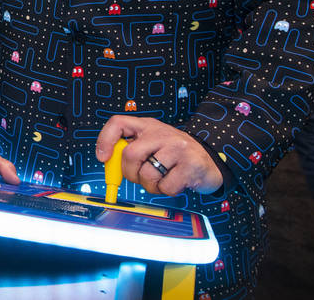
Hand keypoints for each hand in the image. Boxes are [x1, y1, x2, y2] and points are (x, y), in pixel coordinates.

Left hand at [95, 115, 222, 196]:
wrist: (210, 160)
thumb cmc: (175, 155)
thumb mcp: (152, 145)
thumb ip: (132, 150)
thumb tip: (109, 164)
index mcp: (147, 126)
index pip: (118, 123)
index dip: (105, 140)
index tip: (103, 158)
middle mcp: (161, 133)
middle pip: (130, 154)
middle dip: (130, 173)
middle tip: (140, 178)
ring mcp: (178, 147)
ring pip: (147, 173)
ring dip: (150, 185)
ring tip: (161, 180)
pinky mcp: (190, 165)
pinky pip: (166, 186)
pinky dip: (166, 191)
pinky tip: (175, 182)